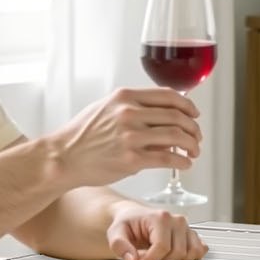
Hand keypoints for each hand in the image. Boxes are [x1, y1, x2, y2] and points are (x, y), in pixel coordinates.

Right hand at [52, 87, 201, 187]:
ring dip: (192, 145)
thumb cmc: (81, 136)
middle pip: (177, 116)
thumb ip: (131, 107)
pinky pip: (167, 158)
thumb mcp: (105, 108)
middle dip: (194, 128)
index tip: (194, 115)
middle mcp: (129, 113)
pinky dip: (182, 161)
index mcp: (125, 97)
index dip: (188, 106)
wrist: (62, 157)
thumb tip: (160, 116)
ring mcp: (131, 136)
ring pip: (177, 136)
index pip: (169, 95)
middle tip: (197, 137)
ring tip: (193, 151)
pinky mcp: (132, 159)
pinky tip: (184, 163)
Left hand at [108, 203, 207, 259]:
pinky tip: (176, 257)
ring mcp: (187, 228)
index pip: (163, 247)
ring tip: (161, 257)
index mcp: (160, 218)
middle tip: (148, 257)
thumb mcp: (116, 233)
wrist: (133, 216)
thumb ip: (120, 246)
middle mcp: (177, 221)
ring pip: (191, 254)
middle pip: (178, 253)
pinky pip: (200, 251)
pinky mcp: (192, 235)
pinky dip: (190, 258)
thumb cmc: (126, 224)